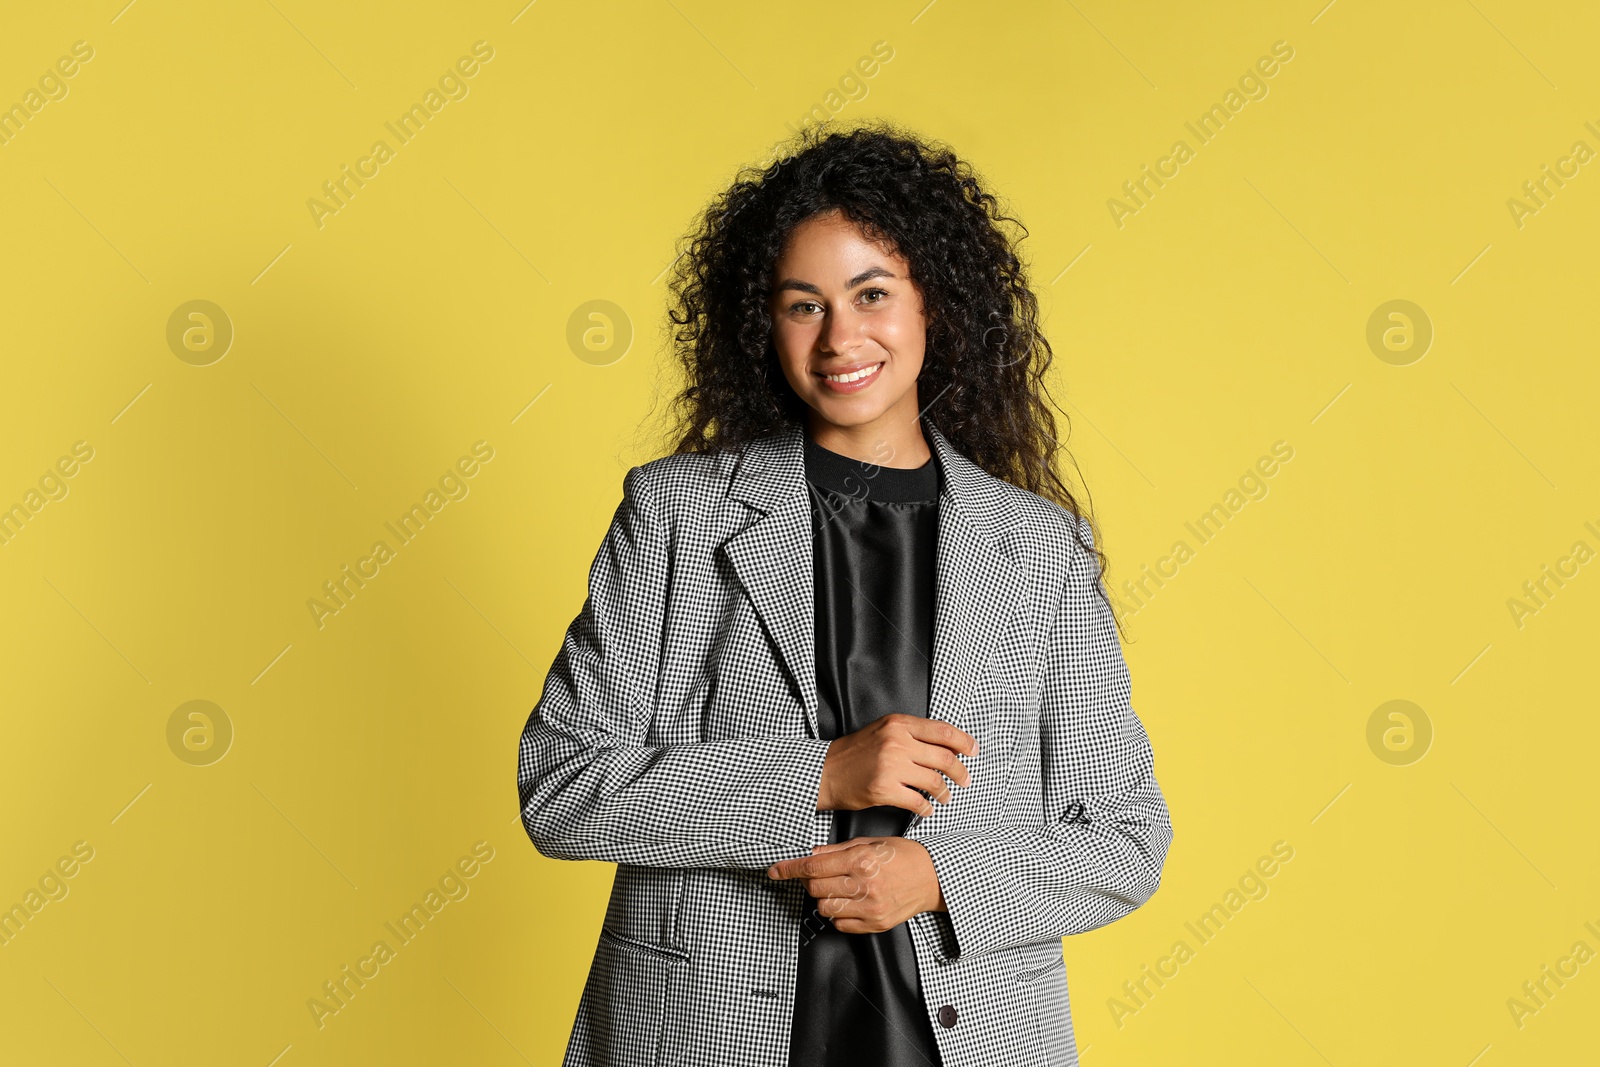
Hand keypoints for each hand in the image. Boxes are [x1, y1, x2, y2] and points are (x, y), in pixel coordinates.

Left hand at [766, 837, 944, 932]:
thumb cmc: (904, 856)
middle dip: (809, 881)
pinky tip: (848, 902)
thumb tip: (812, 854)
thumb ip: (838, 850)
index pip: (814, 866)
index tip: (775, 870)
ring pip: (825, 909)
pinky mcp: (876, 925)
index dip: (790, 868)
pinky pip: (841, 924)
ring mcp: (871, 908)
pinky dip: (838, 914)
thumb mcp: (871, 843)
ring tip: (836, 888)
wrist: (934, 879)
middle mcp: (865, 886)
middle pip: (816, 888)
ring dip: (823, 898)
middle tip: (816, 874)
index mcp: (862, 860)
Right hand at [817, 713, 976, 815]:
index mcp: (898, 724)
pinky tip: (926, 809)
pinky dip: (927, 808)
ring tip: (945, 797)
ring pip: (934, 781)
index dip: (964, 741)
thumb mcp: (884, 731)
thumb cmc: (856, 752)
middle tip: (964, 780)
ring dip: (944, 792)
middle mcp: (896, 742)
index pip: (942, 731)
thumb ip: (912, 734)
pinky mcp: (884, 789)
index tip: (974, 751)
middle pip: (944, 758)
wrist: (825, 772)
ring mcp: (890, 766)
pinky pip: (918, 801)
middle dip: (960, 772)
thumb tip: (948, 745)